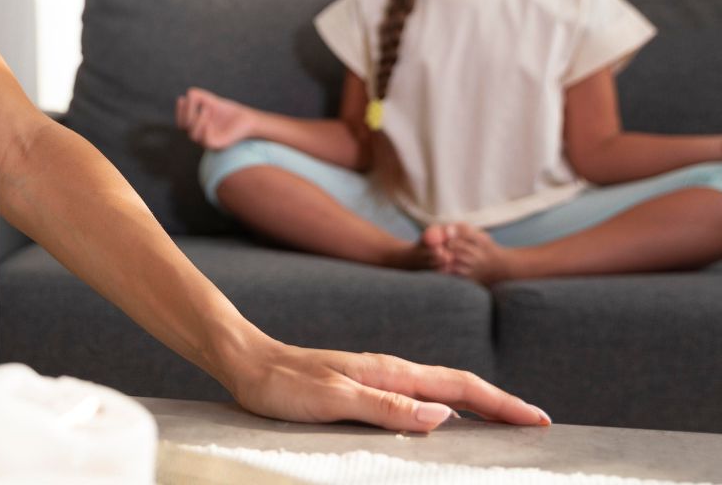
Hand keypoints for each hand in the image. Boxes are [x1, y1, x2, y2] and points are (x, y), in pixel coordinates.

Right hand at [176, 88, 255, 149]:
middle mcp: (201, 136)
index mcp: (197, 127)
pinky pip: (206, 141)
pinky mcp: (218, 146)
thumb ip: (195, 96)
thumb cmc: (226, 110)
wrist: (245, 119)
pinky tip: (208, 121)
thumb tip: (185, 97)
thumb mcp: (208, 99)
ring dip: (198, 119)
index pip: (181, 123)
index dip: (179, 111)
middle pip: (184, 127)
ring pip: (193, 135)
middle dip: (188, 114)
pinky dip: (204, 130)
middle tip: (200, 104)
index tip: (183, 99)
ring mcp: (208, 141)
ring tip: (208, 108)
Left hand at [224, 337, 549, 431]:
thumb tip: (442, 414)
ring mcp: (378, 377)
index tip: (538, 419)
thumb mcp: (332, 398)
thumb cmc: (284, 384)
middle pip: (458, 385)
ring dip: (477, 404)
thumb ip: (385, 406)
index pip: (458, 386)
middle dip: (500, 403)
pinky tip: (446, 419)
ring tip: (505, 422)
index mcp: (388, 371)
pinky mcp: (365, 387)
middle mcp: (389, 370)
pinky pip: (419, 396)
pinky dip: (446, 406)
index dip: (500, 402)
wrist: (248, 363)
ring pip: (440, 390)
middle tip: (537, 423)